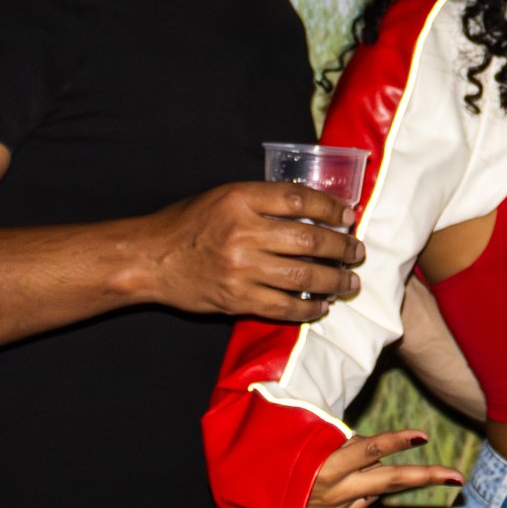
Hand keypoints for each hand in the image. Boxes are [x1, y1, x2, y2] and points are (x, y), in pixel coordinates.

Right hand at [139, 181, 365, 321]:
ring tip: (349, 281)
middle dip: (342, 248)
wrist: (149, 260)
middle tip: (357, 251)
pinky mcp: (236, 299)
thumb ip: (263, 202)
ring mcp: (240, 269)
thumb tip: (313, 210)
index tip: (348, 216)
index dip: (331, 207)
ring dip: (334, 280)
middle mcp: (243, 233)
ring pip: (303, 277)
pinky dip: (309, 309)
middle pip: (310, 240)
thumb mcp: (223, 197)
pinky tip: (322, 306)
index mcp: (240, 199)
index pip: (300, 200)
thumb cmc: (187, 224)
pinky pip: (283, 307)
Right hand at [303, 429, 464, 507]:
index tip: (423, 436)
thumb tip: (383, 448)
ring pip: (378, 490)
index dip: (397, 441)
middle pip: (390, 481)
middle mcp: (336, 489)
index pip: (370, 449)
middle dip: (426, 477)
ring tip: (366, 464)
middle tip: (457, 477)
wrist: (258, 490)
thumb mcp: (318, 441)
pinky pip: (362, 499)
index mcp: (329, 464)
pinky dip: (363, 487)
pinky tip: (345, 482)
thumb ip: (352, 445)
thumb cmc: (292, 453)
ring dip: (385, 476)